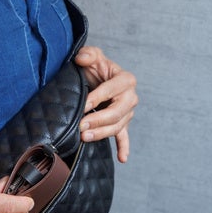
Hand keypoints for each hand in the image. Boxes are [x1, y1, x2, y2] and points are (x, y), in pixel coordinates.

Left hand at [74, 46, 137, 162]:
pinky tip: (122, 158)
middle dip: (98, 120)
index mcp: (125, 79)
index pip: (110, 90)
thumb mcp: (92, 56)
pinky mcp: (122, 123)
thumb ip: (88, 54)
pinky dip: (124, 147)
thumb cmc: (95, 67)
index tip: (82, 105)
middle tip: (81, 126)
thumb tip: (82, 58)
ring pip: (117, 126)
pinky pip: (124, 137)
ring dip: (102, 134)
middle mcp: (130, 97)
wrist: (98, 78)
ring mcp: (127, 112)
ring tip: (85, 137)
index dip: (96, 98)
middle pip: (116, 112)